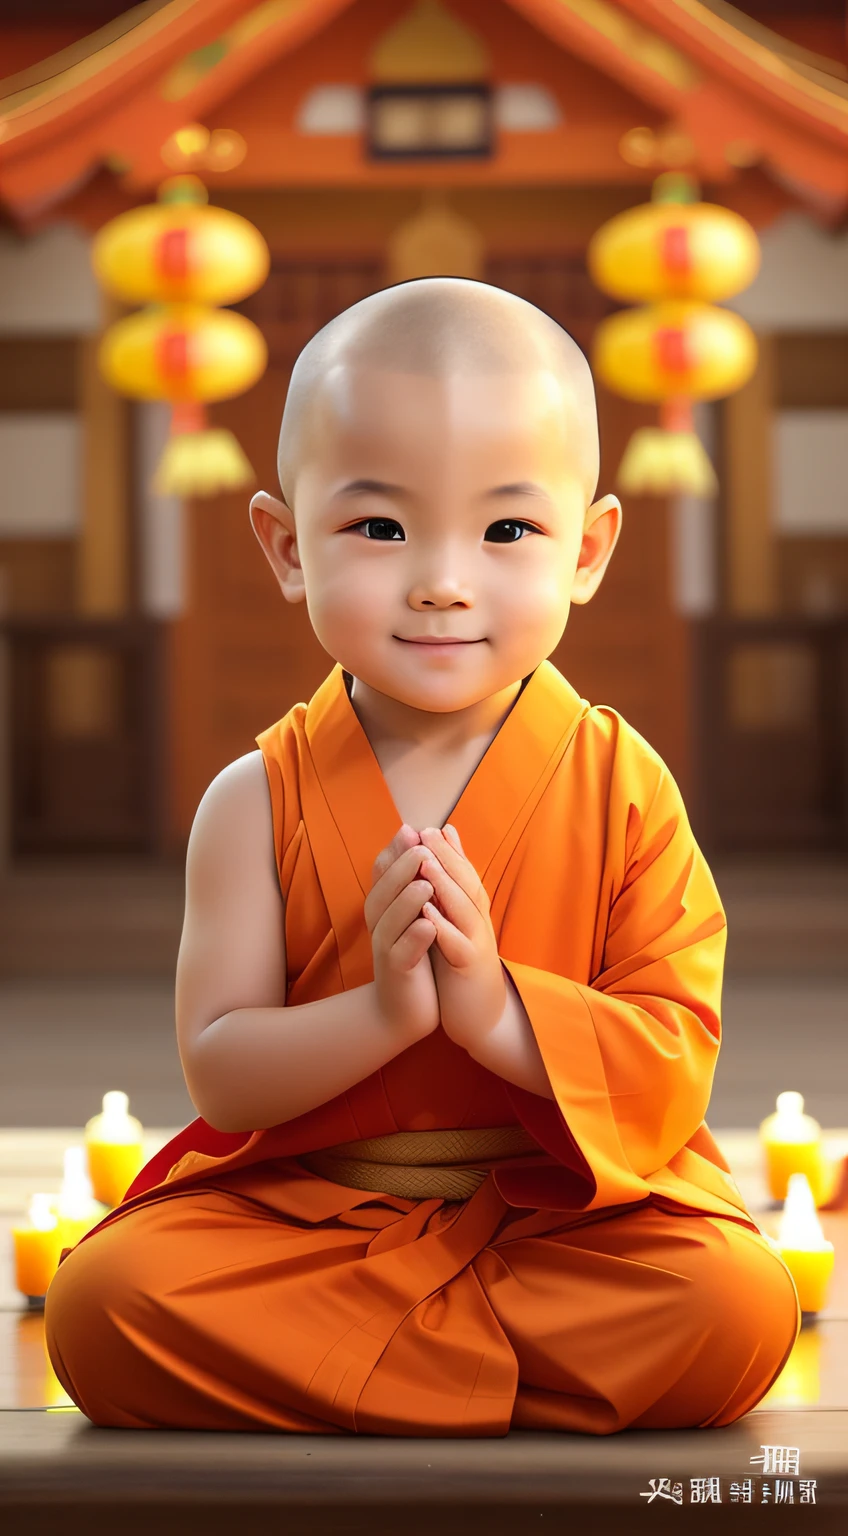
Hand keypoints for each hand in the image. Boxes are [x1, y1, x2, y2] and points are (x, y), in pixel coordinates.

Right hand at [364, 824, 440, 1042]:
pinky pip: (402, 953)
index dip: (395, 851)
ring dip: (407, 901)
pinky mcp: (397, 972)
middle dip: (402, 868)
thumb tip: (420, 833)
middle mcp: (379, 923)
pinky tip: (429, 926)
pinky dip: (415, 938)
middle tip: (421, 848)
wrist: (404, 1009)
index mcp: (383, 906)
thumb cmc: (414, 953)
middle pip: (384, 891)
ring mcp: (385, 948)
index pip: (383, 872)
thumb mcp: (414, 911)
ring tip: (425, 883)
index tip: (411, 829)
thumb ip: (416, 875)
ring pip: (391, 920)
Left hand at [416, 824, 506, 1051]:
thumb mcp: (455, 923)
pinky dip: (443, 926)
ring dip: (444, 884)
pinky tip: (427, 911)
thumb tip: (445, 852)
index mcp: (473, 909)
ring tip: (424, 862)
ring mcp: (477, 943)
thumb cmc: (461, 963)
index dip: (447, 849)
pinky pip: (457, 943)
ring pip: (463, 907)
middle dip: (445, 856)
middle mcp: (479, 920)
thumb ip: (449, 890)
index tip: (429, 826)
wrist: (481, 1014)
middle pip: (465, 882)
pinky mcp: (470, 968)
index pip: (462, 872)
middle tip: (426, 832)